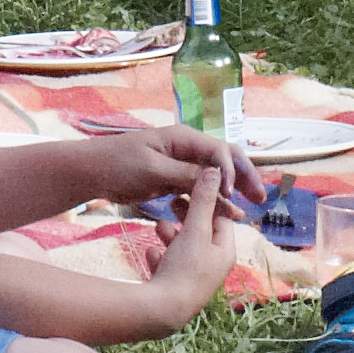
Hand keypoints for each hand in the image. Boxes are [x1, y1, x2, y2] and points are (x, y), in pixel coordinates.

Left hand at [98, 118, 247, 211]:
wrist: (93, 172)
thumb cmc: (118, 164)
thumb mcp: (152, 170)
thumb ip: (184, 174)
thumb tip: (217, 178)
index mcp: (183, 138)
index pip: (218, 152)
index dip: (230, 173)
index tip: (232, 195)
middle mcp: (187, 147)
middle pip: (225, 160)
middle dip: (244, 177)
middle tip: (260, 198)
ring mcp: (182, 163)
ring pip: (216, 177)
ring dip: (232, 192)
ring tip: (247, 211)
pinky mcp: (175, 178)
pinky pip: (201, 189)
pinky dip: (213, 200)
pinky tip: (224, 214)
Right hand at [144, 175, 250, 311]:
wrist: (163, 311)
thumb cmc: (184, 268)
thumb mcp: (195, 229)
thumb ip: (203, 199)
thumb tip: (215, 170)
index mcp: (224, 253)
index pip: (222, 219)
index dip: (207, 201)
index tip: (189, 189)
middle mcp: (213, 268)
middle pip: (201, 234)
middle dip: (185, 218)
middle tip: (172, 204)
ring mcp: (194, 281)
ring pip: (183, 250)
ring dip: (171, 236)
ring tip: (158, 227)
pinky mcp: (176, 290)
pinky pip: (169, 267)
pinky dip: (161, 257)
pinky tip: (151, 253)